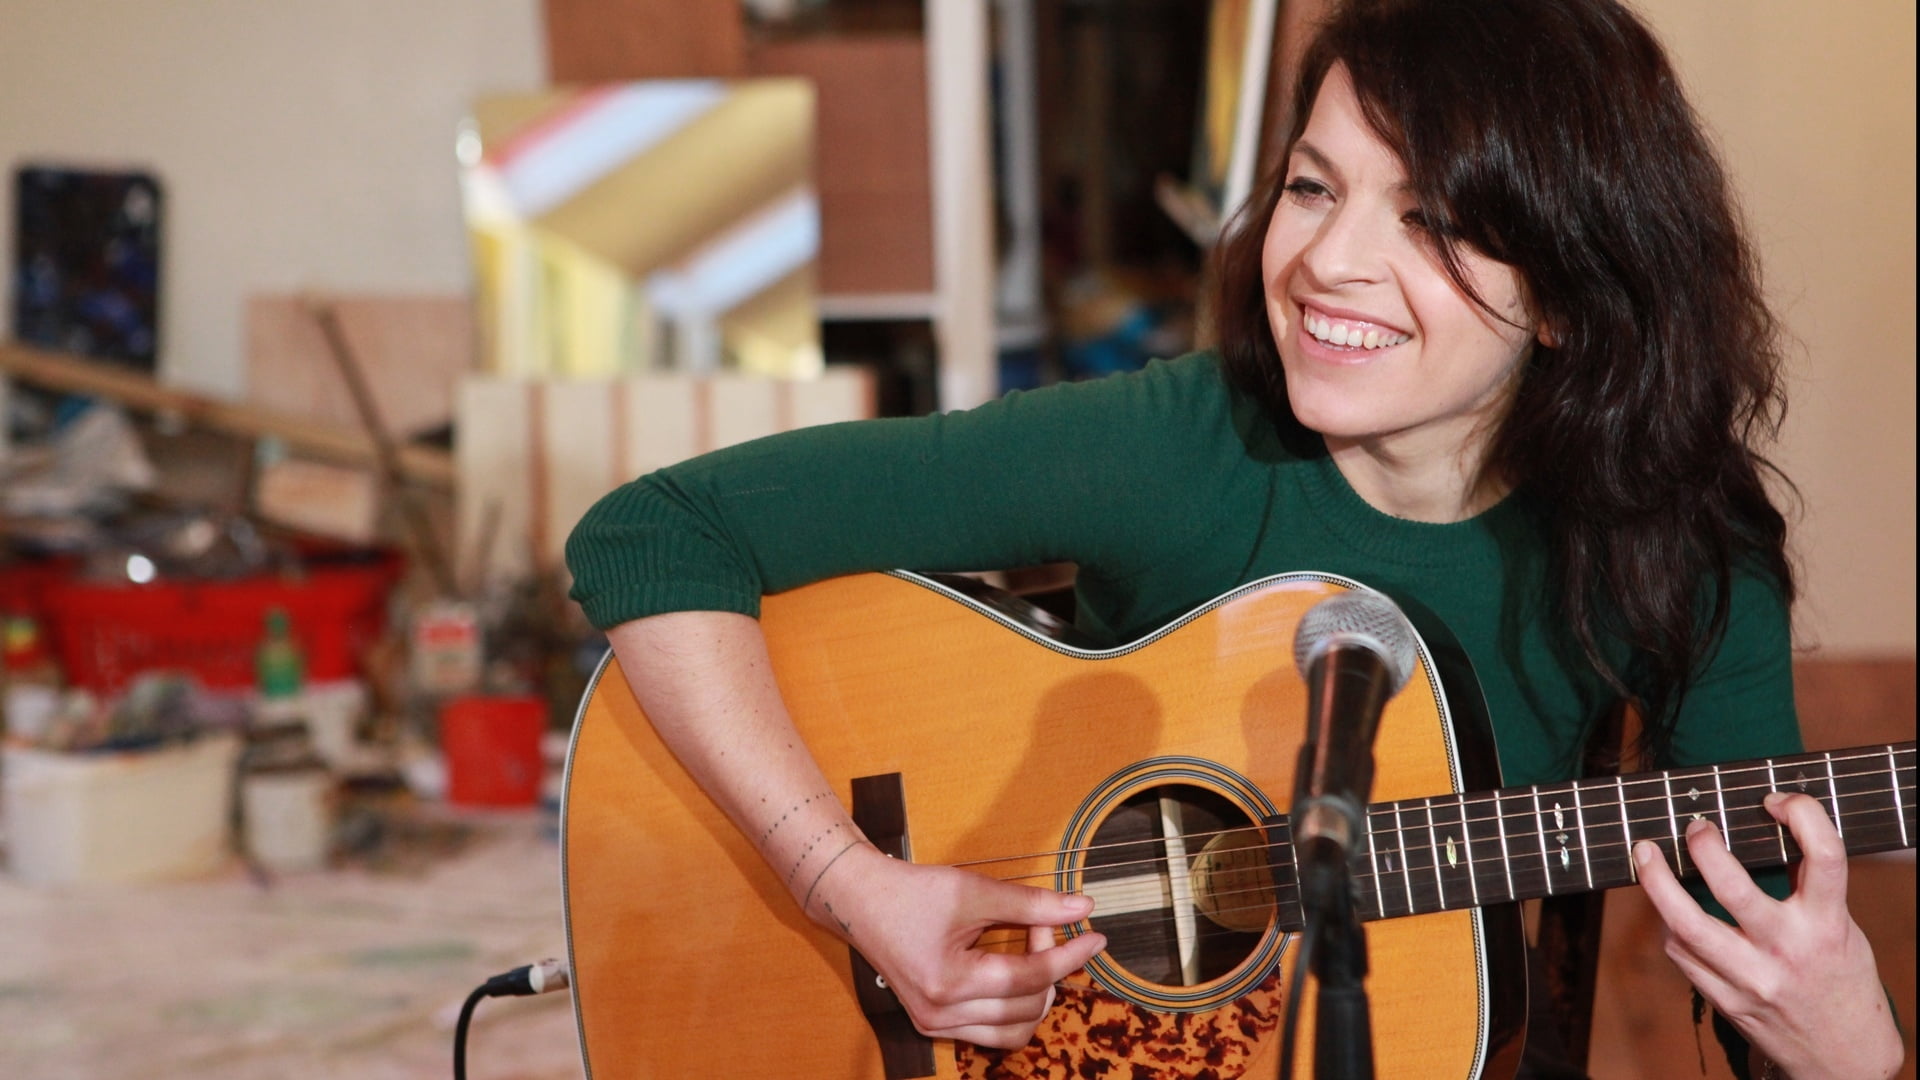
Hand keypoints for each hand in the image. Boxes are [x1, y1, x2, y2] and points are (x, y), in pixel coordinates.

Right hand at [806, 843, 1107, 1048]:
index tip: (1095, 935)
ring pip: (1015, 1031)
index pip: (1029, 978)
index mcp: (948, 982)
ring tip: (1030, 951)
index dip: (1069, 955)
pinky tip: (1014, 972)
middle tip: (1041, 924)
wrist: (860, 901)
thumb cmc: (911, 892)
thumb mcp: (974, 890)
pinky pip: (993, 1032)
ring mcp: (935, 1025)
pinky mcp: (933, 1025)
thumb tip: (1081, 908)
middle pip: (1027, 1007)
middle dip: (1049, 966)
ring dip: (1036, 994)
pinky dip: (1014, 1007)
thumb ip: (1030, 903)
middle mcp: (940, 1014)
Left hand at [1636, 791, 1904, 1079]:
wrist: (1844, 1060)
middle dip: (1704, 848)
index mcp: (1829, 926)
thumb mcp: (1842, 929)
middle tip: (1694, 826)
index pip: (1824, 857)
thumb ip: (1809, 888)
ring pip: (1686, 925)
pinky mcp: (1725, 1000)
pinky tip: (1667, 908)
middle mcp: (1788, 951)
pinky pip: (1681, 954)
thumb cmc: (1840, 980)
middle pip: (1733, 889)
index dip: (1802, 815)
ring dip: (1656, 883)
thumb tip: (1763, 826)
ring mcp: (1752, 978)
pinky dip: (1669, 924)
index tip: (1776, 800)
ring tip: (1645, 854)